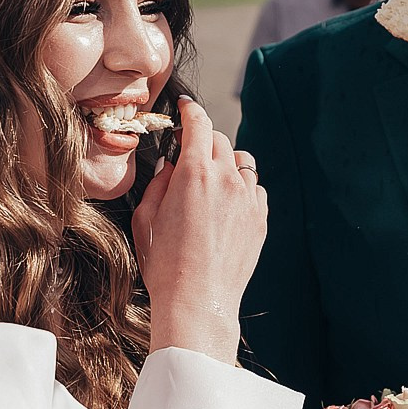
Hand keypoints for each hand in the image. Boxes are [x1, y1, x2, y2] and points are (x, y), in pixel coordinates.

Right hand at [132, 97, 267, 360]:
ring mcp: (249, 199)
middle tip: (189, 155)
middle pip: (220, 140)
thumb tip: (171, 164)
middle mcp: (227, 179)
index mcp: (194, 173)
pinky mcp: (261, 219)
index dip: (190, 111)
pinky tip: (228, 203)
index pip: (198, 123)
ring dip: (226, 163)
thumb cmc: (165, 264)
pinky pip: (256, 189)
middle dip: (203, 141)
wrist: (198, 301)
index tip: (185, 108)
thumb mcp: (146, 219)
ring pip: (242, 162)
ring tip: (210, 182)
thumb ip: (158, 183)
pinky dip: (243, 187)